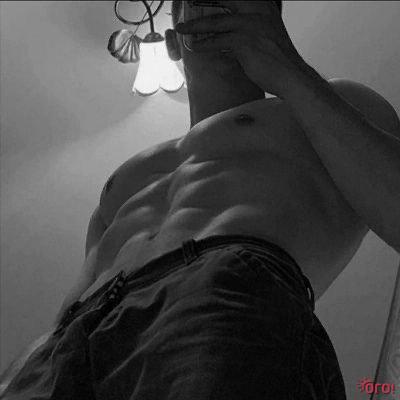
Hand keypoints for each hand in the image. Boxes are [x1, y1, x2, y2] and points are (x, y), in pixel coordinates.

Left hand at [175, 2, 306, 96]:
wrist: (291, 76)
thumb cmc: (279, 60)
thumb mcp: (266, 34)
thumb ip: (250, 27)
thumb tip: (228, 31)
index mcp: (263, 6)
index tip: (201, 1)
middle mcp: (258, 10)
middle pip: (223, 1)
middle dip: (202, 3)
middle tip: (186, 4)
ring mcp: (251, 25)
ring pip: (216, 22)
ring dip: (196, 26)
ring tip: (182, 29)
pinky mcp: (245, 42)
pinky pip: (218, 41)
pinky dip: (204, 45)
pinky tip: (195, 46)